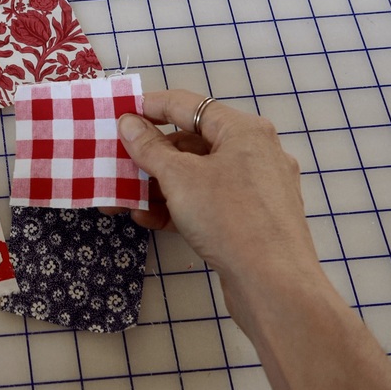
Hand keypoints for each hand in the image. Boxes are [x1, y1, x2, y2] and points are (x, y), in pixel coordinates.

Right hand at [113, 90, 390, 389]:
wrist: (274, 284)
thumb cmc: (229, 218)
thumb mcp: (179, 178)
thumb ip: (149, 147)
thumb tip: (128, 122)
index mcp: (243, 129)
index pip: (186, 104)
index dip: (148, 107)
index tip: (117, 115)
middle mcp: (255, 151)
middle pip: (192, 141)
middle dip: (150, 155)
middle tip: (117, 164)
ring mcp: (257, 186)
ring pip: (199, 175)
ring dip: (159, 185)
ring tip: (124, 199)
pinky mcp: (254, 217)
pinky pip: (210, 200)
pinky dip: (180, 205)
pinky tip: (149, 219)